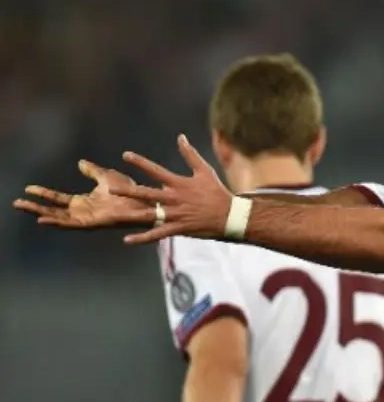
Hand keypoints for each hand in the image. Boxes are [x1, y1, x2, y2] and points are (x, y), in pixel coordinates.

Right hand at [14, 160, 149, 228]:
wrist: (145, 200)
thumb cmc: (131, 191)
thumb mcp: (106, 176)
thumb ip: (93, 171)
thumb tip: (80, 162)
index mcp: (85, 202)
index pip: (58, 199)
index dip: (44, 194)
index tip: (28, 188)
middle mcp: (84, 212)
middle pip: (53, 211)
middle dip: (35, 207)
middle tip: (17, 203)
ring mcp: (87, 218)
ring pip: (59, 218)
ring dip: (41, 214)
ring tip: (24, 208)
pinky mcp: (93, 223)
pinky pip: (72, 224)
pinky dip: (57, 222)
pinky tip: (43, 220)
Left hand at [111, 134, 234, 243]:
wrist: (230, 215)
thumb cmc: (217, 192)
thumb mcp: (205, 170)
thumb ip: (190, 154)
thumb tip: (180, 137)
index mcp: (179, 184)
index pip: (155, 171)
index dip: (140, 163)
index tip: (125, 155)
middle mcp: (174, 198)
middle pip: (147, 193)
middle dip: (129, 191)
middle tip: (111, 189)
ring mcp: (175, 214)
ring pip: (149, 214)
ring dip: (131, 214)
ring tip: (115, 214)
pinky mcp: (178, 228)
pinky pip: (157, 233)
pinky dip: (142, 238)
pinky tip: (127, 240)